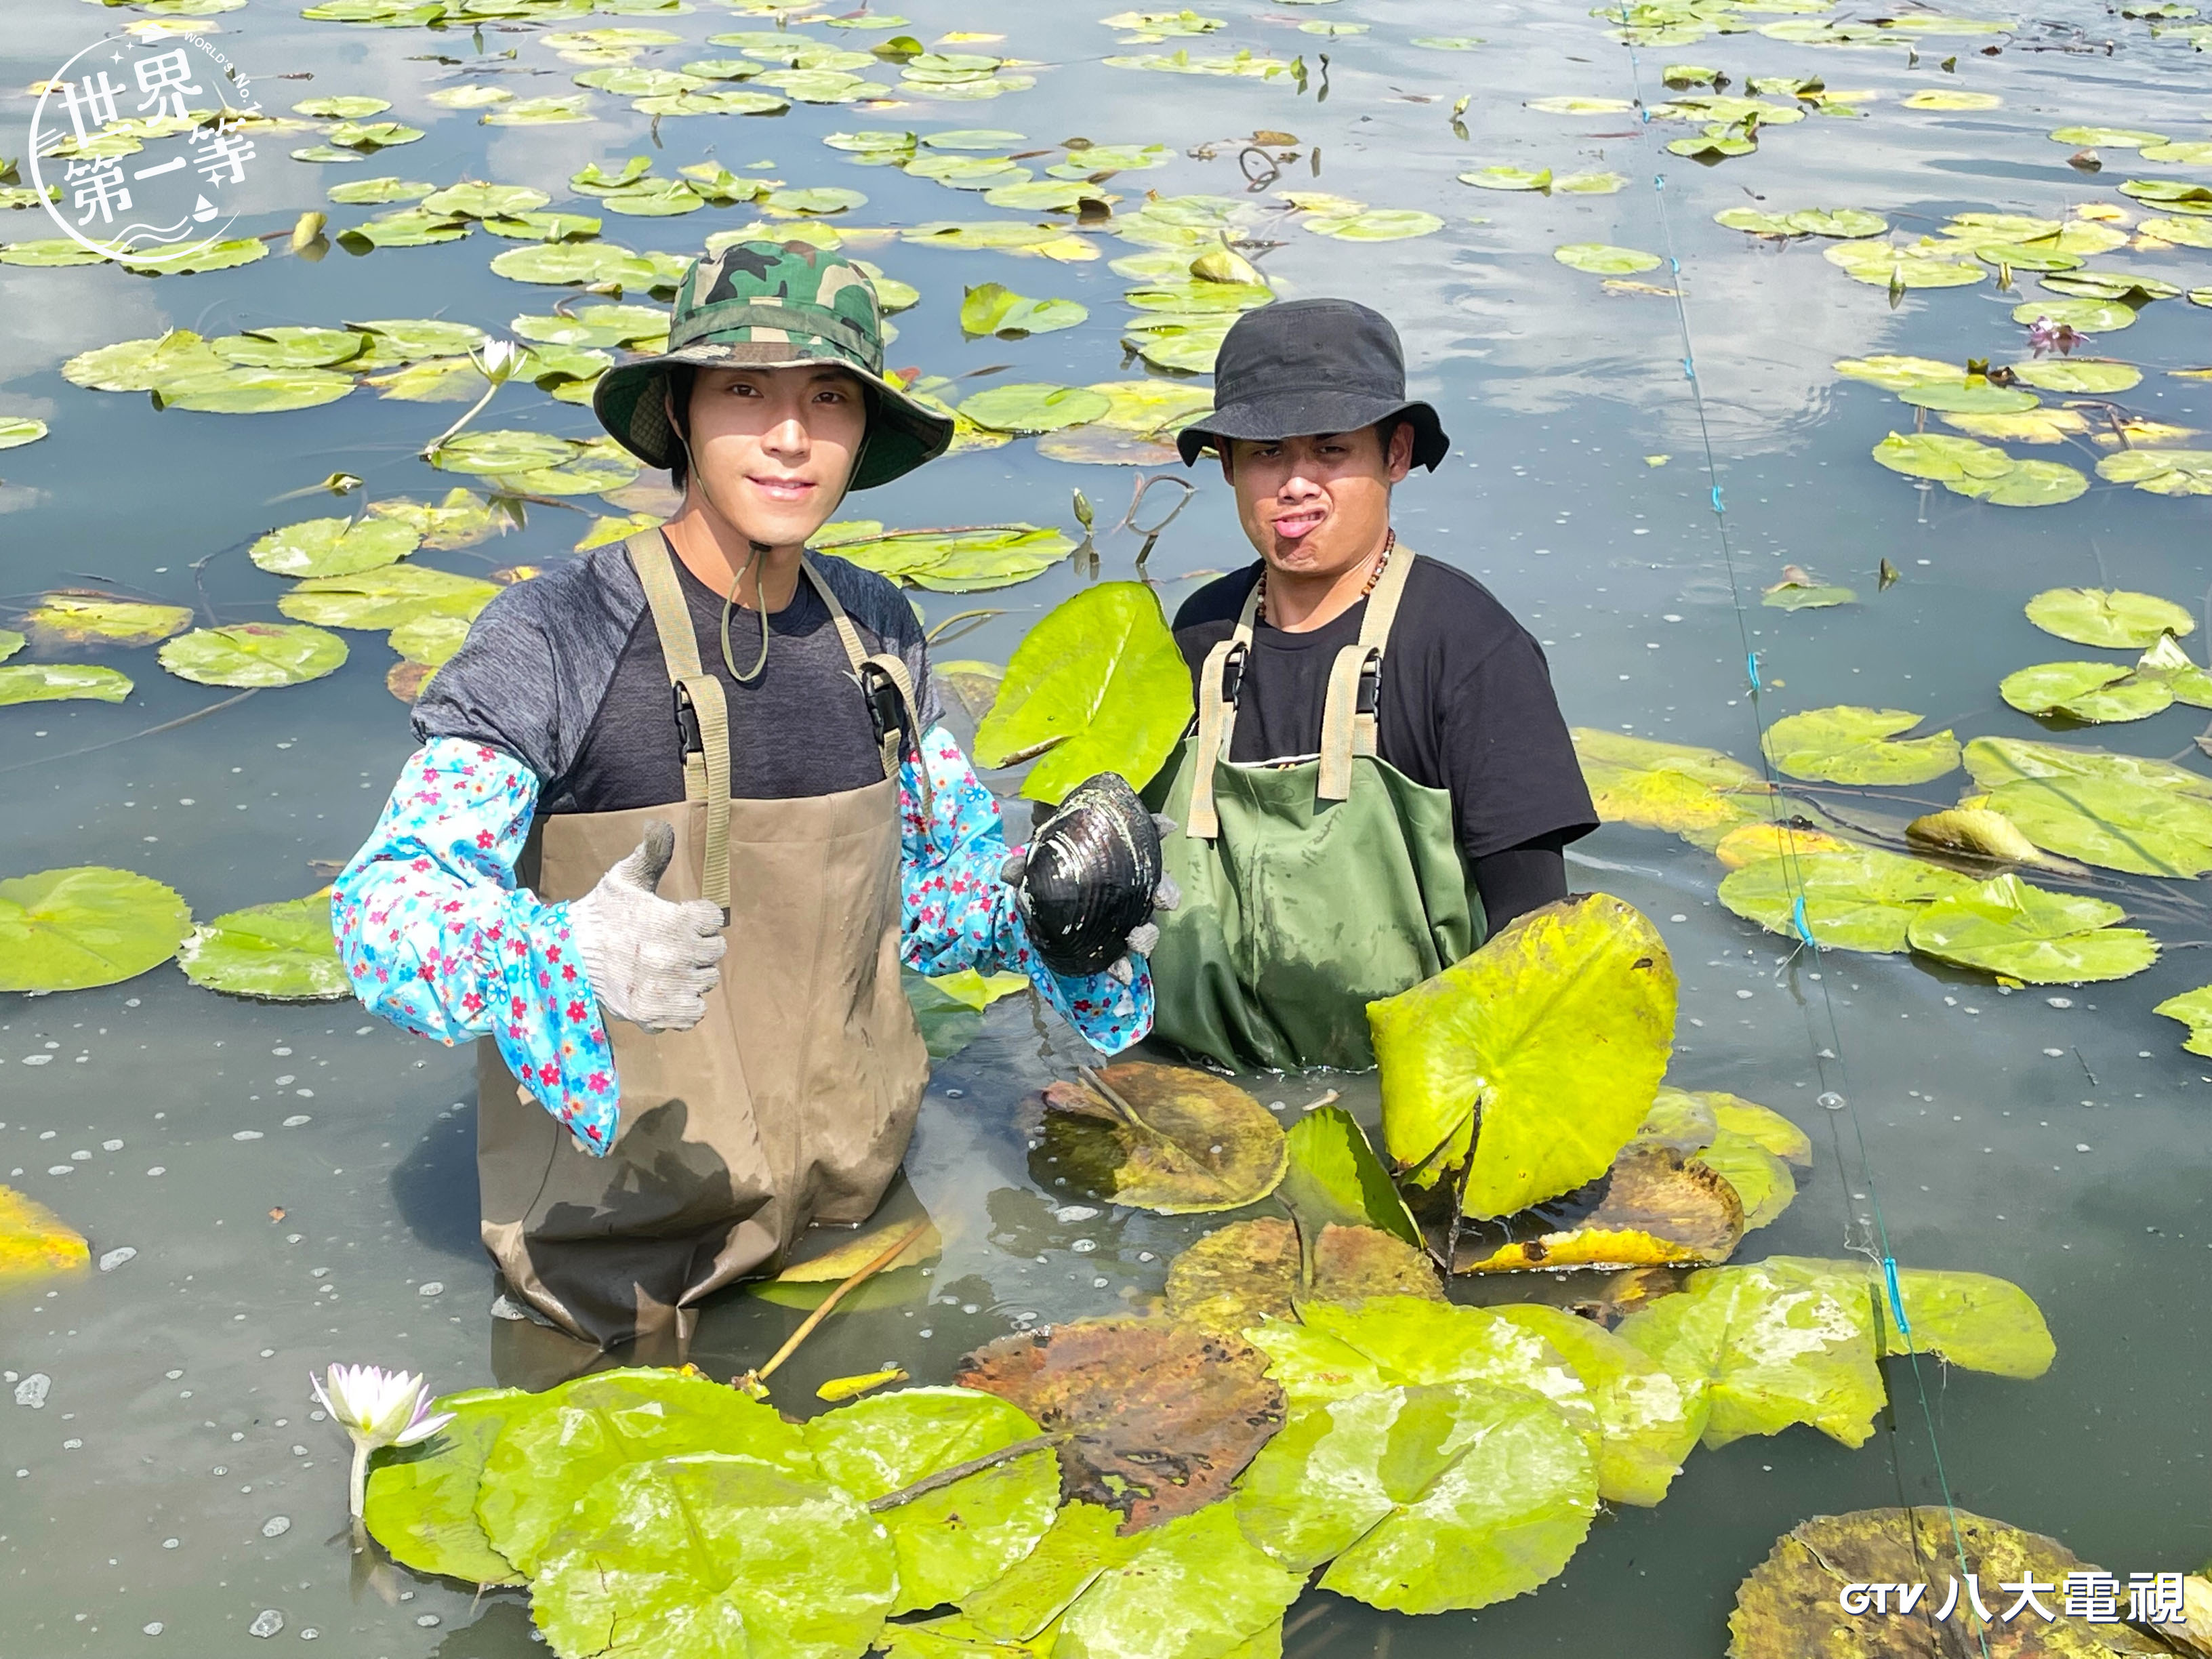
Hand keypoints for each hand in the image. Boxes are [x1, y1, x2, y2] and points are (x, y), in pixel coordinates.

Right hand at [568, 819, 726, 1031]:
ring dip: (693, 976)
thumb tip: (663, 823)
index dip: (700, 918)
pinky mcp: (655, 1013)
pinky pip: (693, 1013)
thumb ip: (651, 853)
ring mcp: (667, 987)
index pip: (714, 920)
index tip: (682, 919)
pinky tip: (668, 991)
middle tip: (674, 945)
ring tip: (669, 968)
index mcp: (676, 920)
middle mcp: (677, 955)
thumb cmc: (600, 914)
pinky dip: (684, 1005)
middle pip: (716, 952)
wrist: (565, 954)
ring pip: (707, 983)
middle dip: (699, 947)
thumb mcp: (623, 879)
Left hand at [999, 792, 1179, 981]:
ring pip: (1148, 923)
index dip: (1155, 828)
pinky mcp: (1111, 947)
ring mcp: (1123, 917)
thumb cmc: (1043, 881)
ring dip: (1148, 933)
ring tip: (1135, 941)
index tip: (1165, 827)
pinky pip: (1124, 958)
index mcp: (1113, 858)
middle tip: (1160, 897)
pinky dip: (1124, 967)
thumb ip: (1021, 867)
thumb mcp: (1030, 869)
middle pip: (1157, 883)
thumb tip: (1008, 872)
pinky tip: (1121, 975)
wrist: (1032, 917)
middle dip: (1166, 889)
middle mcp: (1127, 886)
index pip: (1141, 837)